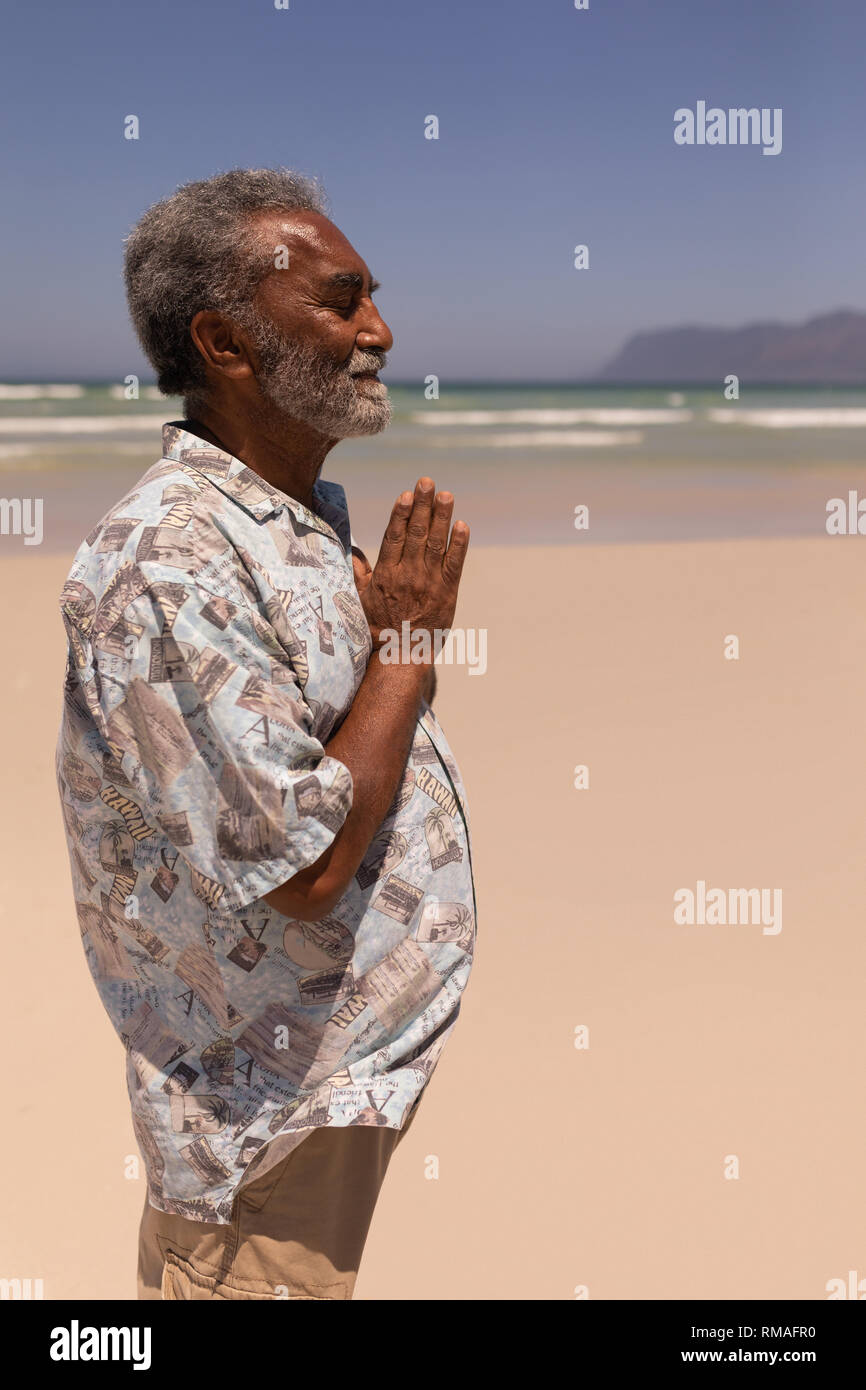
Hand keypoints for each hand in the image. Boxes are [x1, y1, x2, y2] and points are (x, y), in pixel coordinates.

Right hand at [356, 477, 468, 650]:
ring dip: (441, 517)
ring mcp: (429, 583)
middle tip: (427, 482)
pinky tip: (462, 525)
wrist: (402, 655)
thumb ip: (358, 573)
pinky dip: (459, 545)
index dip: (401, 514)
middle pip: (416, 534)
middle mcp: (408, 575)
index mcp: (386, 574)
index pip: (394, 537)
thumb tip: (352, 552)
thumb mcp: (360, 600)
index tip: (406, 494)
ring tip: (446, 495)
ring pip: (436, 544)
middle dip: (422, 506)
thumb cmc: (378, 628)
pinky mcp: (447, 592)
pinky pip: (455, 564)